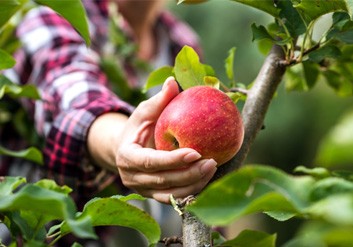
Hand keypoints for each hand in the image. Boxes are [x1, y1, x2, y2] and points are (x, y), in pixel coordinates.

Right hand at [115, 77, 216, 202]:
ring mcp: (143, 190)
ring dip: (194, 184)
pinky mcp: (154, 195)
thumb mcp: (144, 112)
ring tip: (213, 169)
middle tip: (212, 162)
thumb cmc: (138, 127)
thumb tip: (173, 81)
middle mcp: (132, 178)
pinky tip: (207, 180)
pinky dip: (191, 191)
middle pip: (163, 180)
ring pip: (171, 194)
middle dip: (189, 174)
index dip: (172, 160)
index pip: (149, 162)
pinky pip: (174, 198)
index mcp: (127, 157)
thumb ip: (159, 101)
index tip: (195, 152)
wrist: (126, 150)